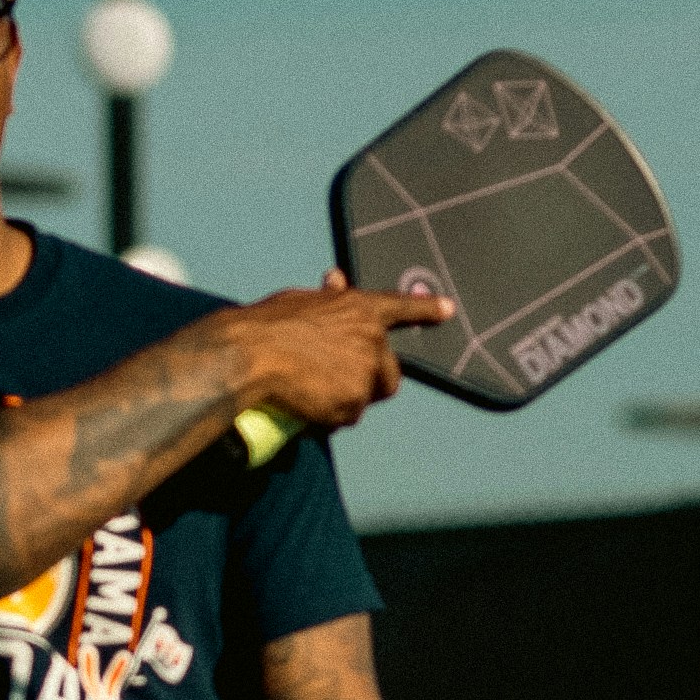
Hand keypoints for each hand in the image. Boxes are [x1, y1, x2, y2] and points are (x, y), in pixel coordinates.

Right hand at [211, 283, 455, 444]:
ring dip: (344, 401)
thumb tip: (336, 280)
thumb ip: (327, 299)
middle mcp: (372, 340)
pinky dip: (328, 418)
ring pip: (364, 399)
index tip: (448, 309)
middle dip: (369, 383)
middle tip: (336, 384)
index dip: (426, 309)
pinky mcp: (354, 403)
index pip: (403, 307)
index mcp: (360, 308)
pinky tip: (306, 407)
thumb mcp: (302, 301)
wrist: (251, 354)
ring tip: (309, 393)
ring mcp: (366, 373)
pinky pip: (345, 419)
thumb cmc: (267, 325)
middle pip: (388, 374)